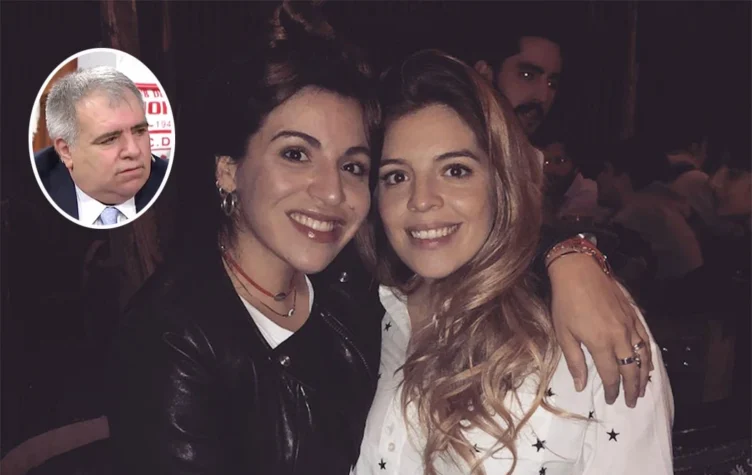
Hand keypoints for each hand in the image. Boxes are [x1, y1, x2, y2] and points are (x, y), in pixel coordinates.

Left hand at [548, 253, 652, 406]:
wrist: (578, 270)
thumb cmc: (565, 302)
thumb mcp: (563, 333)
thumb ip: (575, 361)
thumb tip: (581, 385)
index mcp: (600, 343)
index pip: (611, 375)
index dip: (612, 390)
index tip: (612, 401)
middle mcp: (619, 336)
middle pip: (631, 369)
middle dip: (632, 388)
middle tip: (632, 401)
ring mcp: (629, 324)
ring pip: (643, 355)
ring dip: (644, 374)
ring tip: (643, 388)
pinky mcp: (634, 314)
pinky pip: (646, 338)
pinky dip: (648, 353)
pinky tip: (647, 361)